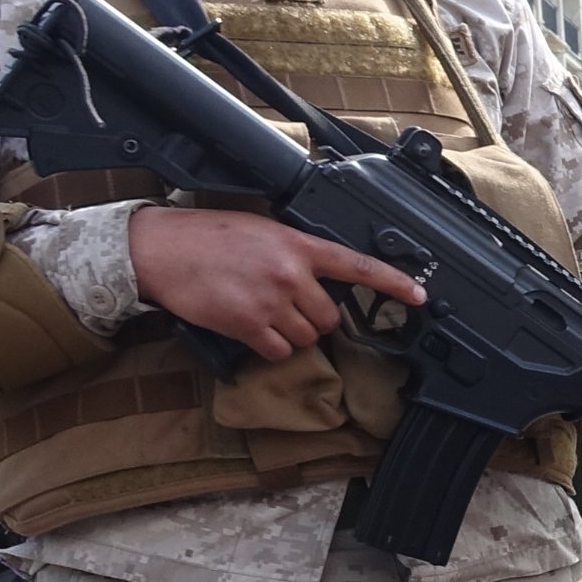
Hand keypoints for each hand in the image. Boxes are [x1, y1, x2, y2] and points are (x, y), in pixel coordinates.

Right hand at [127, 203, 424, 362]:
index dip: (392, 283)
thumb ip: (294, 250)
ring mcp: (270, 301)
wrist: (162, 249)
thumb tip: (316, 274)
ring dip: (292, 334)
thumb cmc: (207, 237)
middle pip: (328, 317)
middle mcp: (289, 273)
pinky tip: (251, 329)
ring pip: (306, 338)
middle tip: (286, 306)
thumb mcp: (260, 229)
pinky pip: (280, 351)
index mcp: (296, 244)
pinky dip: (270, 348)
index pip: (355, 264)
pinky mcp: (248, 325)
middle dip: (313, 318)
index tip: (419, 296)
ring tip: (263, 313)